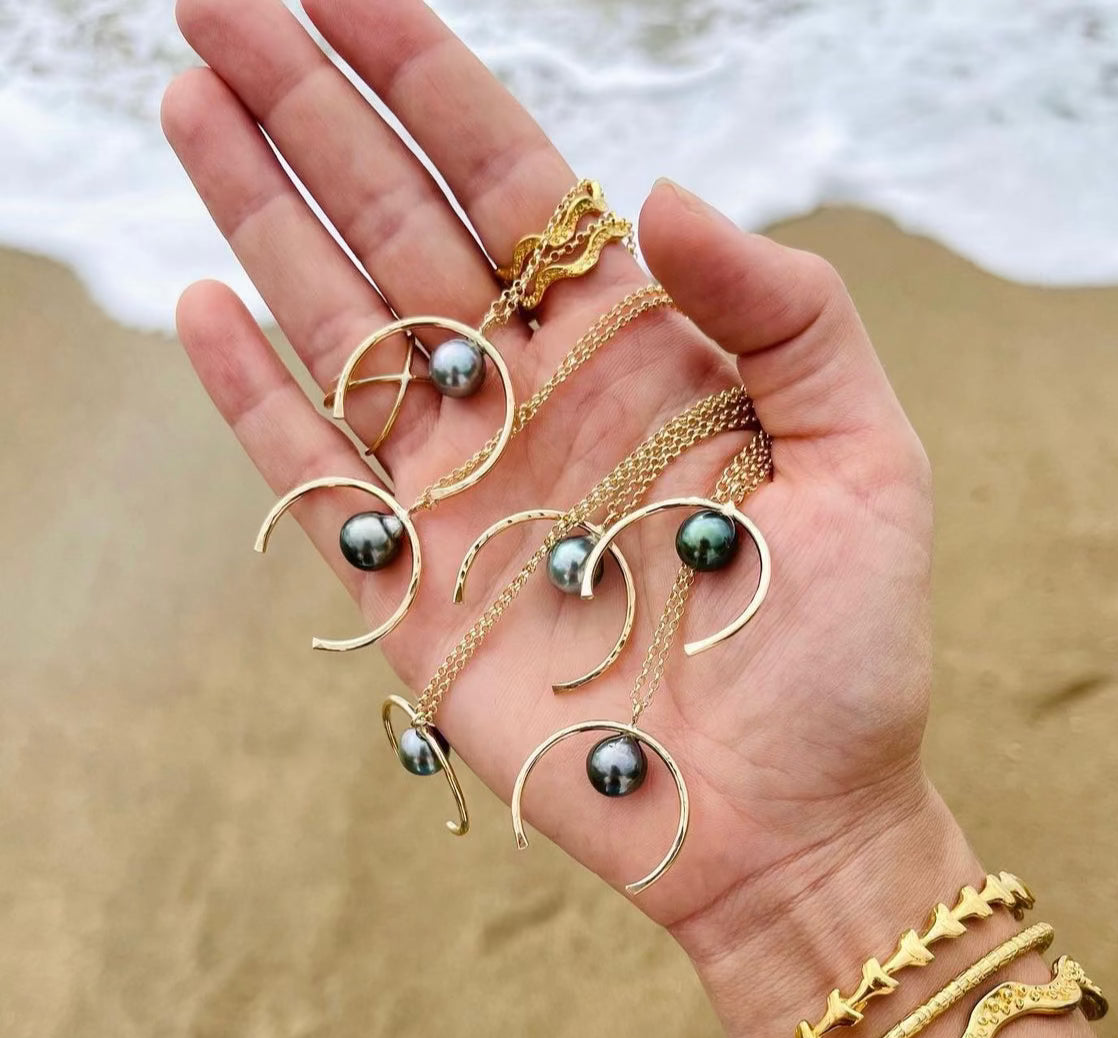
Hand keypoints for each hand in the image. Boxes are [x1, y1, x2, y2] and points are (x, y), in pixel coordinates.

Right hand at [163, 0, 960, 1027]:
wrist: (786, 819)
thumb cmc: (845, 650)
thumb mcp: (869, 456)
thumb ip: (790, 312)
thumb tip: (656, 197)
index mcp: (635, 352)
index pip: (512, 180)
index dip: (425, 76)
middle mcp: (533, 402)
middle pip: (401, 224)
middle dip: (312, 112)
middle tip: (216, 4)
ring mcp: (461, 494)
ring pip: (343, 326)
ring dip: (263, 215)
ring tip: (191, 103)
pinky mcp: (410, 593)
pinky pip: (316, 477)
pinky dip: (254, 398)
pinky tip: (203, 303)